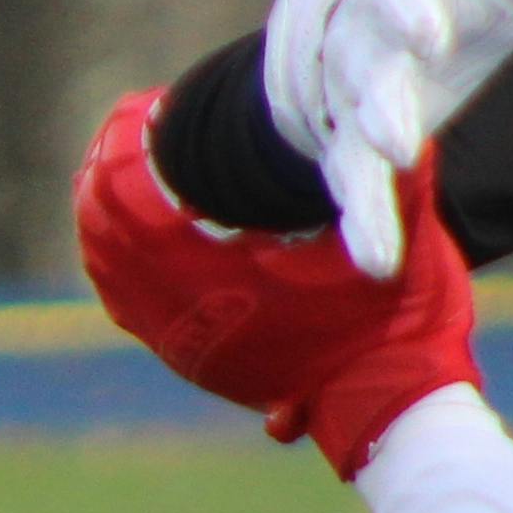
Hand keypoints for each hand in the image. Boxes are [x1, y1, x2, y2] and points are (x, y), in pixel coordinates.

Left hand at [77, 88, 476, 477]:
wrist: (390, 403)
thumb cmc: (397, 321)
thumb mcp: (406, 243)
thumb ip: (398, 185)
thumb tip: (410, 133)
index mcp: (224, 281)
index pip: (142, 212)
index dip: (129, 156)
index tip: (134, 110)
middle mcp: (188, 319)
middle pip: (110, 240)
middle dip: (105, 181)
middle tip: (113, 131)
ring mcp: (184, 344)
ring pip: (111, 274)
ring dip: (103, 222)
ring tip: (104, 171)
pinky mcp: (193, 359)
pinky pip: (128, 305)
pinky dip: (116, 263)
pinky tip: (119, 239)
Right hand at [266, 0, 512, 277]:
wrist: (365, 44)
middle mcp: (397, 9)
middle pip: (395, 2)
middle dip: (405, 14)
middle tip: (428, 31)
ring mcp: (368, 76)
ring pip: (368, 93)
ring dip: (382, 115)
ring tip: (401, 143)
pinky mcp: (352, 141)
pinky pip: (354, 179)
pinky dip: (367, 219)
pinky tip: (380, 260)